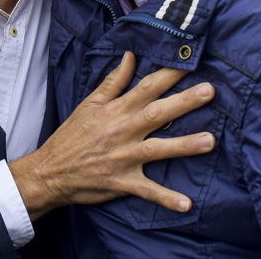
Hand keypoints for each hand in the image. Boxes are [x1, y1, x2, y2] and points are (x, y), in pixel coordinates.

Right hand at [10, 52, 215, 219]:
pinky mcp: (122, 182)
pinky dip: (166, 199)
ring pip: (157, 149)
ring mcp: (124, 157)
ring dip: (184, 146)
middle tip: (210, 91)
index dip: (169, 74)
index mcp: (116, 110)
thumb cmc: (72, 136)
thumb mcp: (89, 104)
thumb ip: (113, 81)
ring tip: (210, 141)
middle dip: (184, 102)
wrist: (50, 171)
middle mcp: (123, 131)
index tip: (190, 63)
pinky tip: (187, 204)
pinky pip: (147, 191)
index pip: (146, 87)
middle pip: (157, 113)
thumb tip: (130, 56)